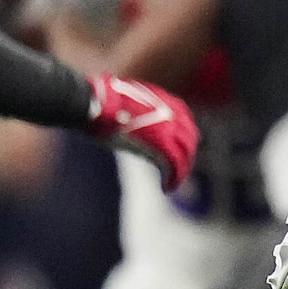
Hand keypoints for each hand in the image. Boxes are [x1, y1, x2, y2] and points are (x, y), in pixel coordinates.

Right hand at [84, 74, 197, 191]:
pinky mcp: (161, 144)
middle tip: (178, 169)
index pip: (184, 119)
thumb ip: (136, 110)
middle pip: (189, 139)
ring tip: (172, 183)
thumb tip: (126, 118)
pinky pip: (174, 165)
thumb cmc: (101, 101)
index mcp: (163, 101)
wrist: (99, 103)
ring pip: (184, 155)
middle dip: (186, 155)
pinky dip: (173, 179)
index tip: (179, 147)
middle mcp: (171, 113)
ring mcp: (168, 128)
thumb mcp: (125, 101)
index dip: (184, 136)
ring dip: (181, 171)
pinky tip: (166, 188)